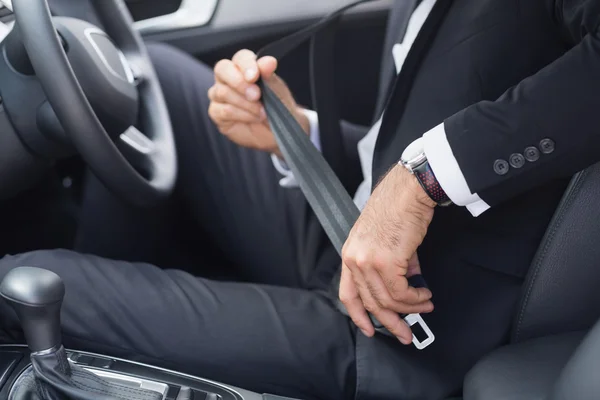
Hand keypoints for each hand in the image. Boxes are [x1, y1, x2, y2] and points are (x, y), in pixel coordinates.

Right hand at [208, 49, 309, 156]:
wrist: (277, 131)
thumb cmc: (276, 107)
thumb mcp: (277, 91)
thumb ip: (270, 75)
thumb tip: (268, 61)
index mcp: (245, 67)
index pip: (240, 58)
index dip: (246, 65)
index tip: (254, 76)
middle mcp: (228, 78)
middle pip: (222, 69)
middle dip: (239, 82)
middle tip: (256, 95)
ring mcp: (220, 95)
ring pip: (222, 92)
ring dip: (245, 103)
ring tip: (262, 112)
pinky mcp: (217, 113)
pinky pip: (223, 110)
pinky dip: (241, 115)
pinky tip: (254, 118)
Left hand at [339, 165, 436, 343]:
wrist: (408, 191)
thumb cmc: (397, 209)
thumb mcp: (384, 241)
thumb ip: (391, 266)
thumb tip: (408, 284)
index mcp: (350, 254)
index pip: (348, 294)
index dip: (358, 315)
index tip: (369, 329)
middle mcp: (354, 260)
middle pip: (371, 302)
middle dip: (391, 322)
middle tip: (405, 334)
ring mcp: (368, 261)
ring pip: (388, 300)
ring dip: (410, 308)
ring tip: (425, 304)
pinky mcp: (386, 261)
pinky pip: (401, 292)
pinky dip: (415, 298)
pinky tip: (425, 294)